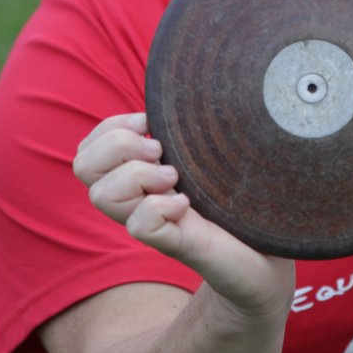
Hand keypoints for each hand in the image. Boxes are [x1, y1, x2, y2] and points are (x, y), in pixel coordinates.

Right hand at [73, 113, 294, 318]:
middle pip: (82, 167)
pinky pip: (139, 226)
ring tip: (175, 177)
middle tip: (161, 150)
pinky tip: (188, 204)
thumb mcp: (211, 154)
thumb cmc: (244, 200)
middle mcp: (138, 199)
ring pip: (101, 195)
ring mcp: (154, 223)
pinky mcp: (176, 244)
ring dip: (138, 175)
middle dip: (118, 146)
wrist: (270, 255)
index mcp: (140, 175)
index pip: (88, 150)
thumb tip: (177, 97)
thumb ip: (187, 131)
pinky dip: (161, 208)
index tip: (148, 122)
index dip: (110, 128)